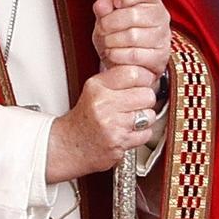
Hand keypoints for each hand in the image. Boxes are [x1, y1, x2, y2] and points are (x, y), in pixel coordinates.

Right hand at [46, 65, 156, 182]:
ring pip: (149, 115)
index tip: (144, 83)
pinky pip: (146, 133)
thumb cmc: (85, 118)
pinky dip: (141, 135)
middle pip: (147, 94)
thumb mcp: (94, 90)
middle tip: (136, 104)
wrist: (69, 146)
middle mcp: (103, 104)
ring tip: (130, 119)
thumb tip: (147, 72)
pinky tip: (128, 132)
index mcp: (97, 86)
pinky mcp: (118, 142)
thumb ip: (117, 78)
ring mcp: (111, 124)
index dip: (145, 78)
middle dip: (146, 100)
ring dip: (145, 119)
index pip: (133, 73)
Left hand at [91, 0, 170, 89]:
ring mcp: (163, 38)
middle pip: (134, 15)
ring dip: (112, 41)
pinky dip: (117, 55)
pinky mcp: (160, 58)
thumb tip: (101, 5)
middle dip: (110, 23)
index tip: (116, 3)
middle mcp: (161, 16)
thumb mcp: (107, 18)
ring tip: (107, 42)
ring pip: (133, 36)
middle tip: (102, 28)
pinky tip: (113, 54)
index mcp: (151, 0)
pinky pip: (134, 55)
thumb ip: (104, 8)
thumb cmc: (119, 34)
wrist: (127, 66)